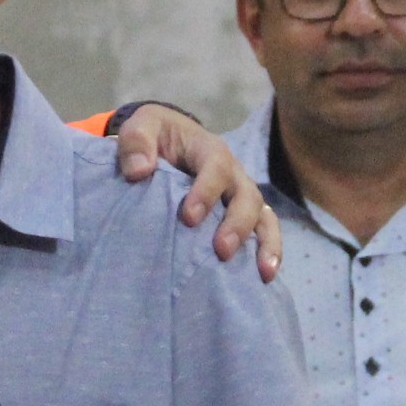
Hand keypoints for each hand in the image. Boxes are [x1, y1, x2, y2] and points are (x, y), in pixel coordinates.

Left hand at [112, 105, 283, 281]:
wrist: (165, 142)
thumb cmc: (154, 137)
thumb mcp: (139, 127)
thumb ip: (136, 142)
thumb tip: (140, 171)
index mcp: (209, 149)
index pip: (216, 167)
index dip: (206, 191)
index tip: (189, 218)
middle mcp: (232, 172)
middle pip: (246, 195)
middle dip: (237, 223)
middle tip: (221, 250)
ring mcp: (240, 194)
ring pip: (262, 215)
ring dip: (265, 242)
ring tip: (262, 271)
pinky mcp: (240, 214)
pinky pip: (263, 231)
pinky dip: (269, 252)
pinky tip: (264, 277)